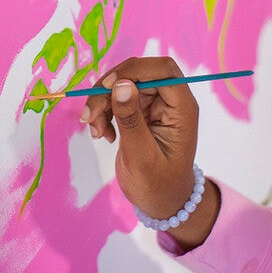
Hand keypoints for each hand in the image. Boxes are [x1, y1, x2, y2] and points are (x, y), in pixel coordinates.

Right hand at [79, 56, 219, 247]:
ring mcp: (154, 106)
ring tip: (95, 130)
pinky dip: (104, 112)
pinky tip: (102, 134)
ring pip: (123, 85)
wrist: (161, 203)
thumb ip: (130, 120)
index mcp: (181, 108)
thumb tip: (120, 84)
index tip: (107, 86)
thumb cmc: (158, 185)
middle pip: (138, 74)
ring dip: (102, 103)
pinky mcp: (140, 113)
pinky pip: (117, 100)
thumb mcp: (141, 156)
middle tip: (90, 115)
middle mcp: (170, 102)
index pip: (163, 70)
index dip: (134, 70)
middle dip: (109, 90)